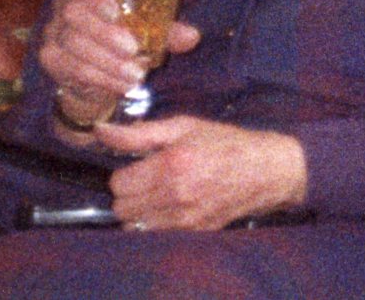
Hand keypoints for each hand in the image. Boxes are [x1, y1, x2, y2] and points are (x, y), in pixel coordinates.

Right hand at [40, 0, 200, 125]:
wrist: (101, 74)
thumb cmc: (126, 38)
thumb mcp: (149, 30)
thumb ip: (167, 30)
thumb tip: (192, 36)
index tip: (116, 11)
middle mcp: (65, 7)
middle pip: (75, 14)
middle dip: (105, 33)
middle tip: (133, 49)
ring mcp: (54, 33)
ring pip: (74, 44)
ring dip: (107, 61)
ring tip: (136, 74)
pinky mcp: (52, 59)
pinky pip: (71, 68)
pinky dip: (100, 77)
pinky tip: (122, 84)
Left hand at [95, 115, 306, 230]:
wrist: (263, 170)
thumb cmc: (223, 142)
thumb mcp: (183, 126)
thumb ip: (139, 132)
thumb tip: (101, 131)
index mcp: (171, 165)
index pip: (118, 183)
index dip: (125, 171)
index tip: (139, 164)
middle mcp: (175, 196)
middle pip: (122, 209)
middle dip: (129, 192)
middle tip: (146, 178)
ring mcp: (184, 220)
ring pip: (134, 227)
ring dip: (139, 211)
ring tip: (157, 193)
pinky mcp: (193, 234)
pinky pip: (155, 236)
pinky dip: (154, 224)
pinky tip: (169, 207)